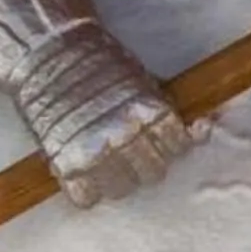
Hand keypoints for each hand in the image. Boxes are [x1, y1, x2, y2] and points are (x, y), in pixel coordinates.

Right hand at [0, 0, 205, 207]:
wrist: (45, 52)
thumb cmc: (99, 62)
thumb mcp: (144, 77)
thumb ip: (172, 106)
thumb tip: (206, 127)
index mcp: (151, 111)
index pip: (178, 148)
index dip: (167, 144)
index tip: (155, 138)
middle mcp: (128, 135)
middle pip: (153, 174)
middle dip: (143, 161)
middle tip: (126, 148)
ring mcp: (97, 153)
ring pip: (123, 190)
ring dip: (116, 178)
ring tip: (103, 158)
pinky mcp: (66, 164)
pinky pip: (86, 199)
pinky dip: (86, 191)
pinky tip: (83, 173)